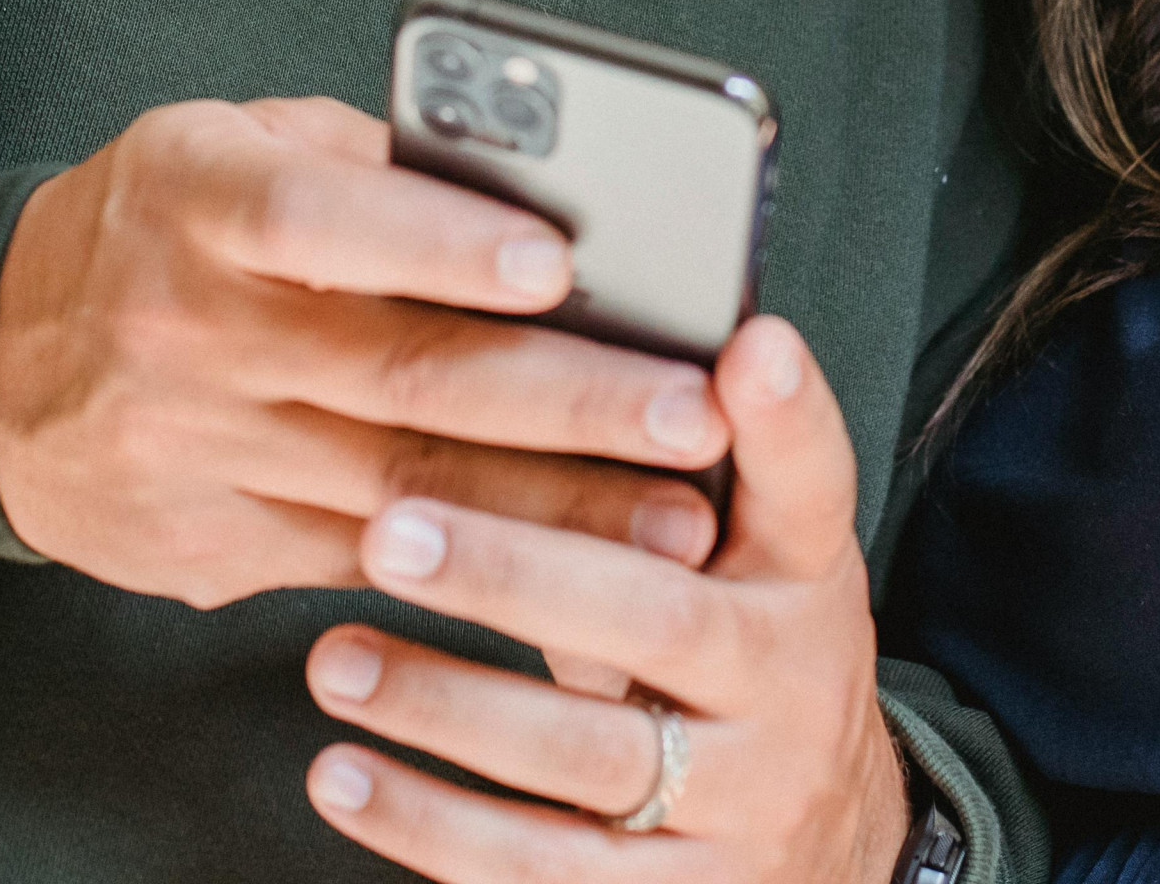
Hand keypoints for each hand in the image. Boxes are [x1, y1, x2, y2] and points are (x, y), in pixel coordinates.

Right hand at [0, 96, 730, 605]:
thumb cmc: (159, 225)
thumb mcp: (228, 142)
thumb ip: (368, 160)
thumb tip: (540, 181)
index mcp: (194, 200)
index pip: (320, 218)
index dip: (439, 241)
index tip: (562, 261)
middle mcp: (186, 330)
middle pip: (394, 371)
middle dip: (560, 399)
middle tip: (688, 411)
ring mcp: (195, 452)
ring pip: (399, 488)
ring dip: (551, 506)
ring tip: (677, 510)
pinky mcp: (209, 548)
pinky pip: (365, 561)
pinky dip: (480, 565)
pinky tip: (581, 571)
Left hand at [300, 314, 911, 883]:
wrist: (827, 846)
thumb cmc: (755, 648)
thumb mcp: (771, 552)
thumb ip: (735, 448)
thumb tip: (722, 330)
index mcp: (807, 581)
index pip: (808, 486)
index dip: (783, 419)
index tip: (747, 344)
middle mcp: (787, 695)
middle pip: (657, 625)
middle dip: (518, 575)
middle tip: (392, 529)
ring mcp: (734, 814)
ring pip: (584, 762)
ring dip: (447, 708)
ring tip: (333, 656)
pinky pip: (538, 875)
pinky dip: (430, 827)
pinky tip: (343, 777)